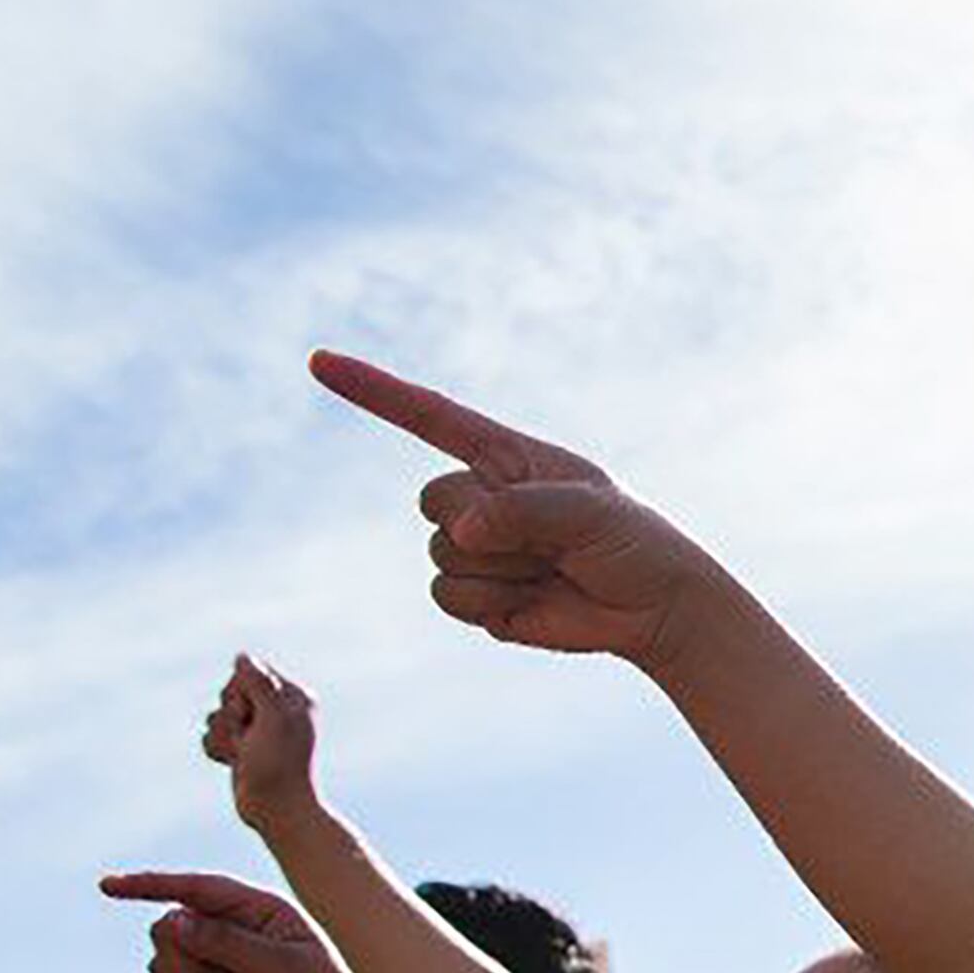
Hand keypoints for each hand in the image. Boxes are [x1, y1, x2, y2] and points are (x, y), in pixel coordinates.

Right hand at [95, 870, 381, 972]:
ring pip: (162, 959)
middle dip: (189, 964)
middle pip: (167, 929)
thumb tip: (171, 919)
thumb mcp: (278, 968)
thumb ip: (225, 943)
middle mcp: (231, 923)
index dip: (149, 885)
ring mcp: (214, 950)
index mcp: (258, 907)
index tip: (108, 887)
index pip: (194, 888)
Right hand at [204, 654, 323, 833]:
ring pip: (216, 716)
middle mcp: (277, 711)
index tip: (257, 716)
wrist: (276, 809)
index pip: (248, 673)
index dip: (242, 693)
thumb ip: (259, 684)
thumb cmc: (280, 764)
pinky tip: (234, 763)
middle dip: (231, 716)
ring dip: (224, 736)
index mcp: (293, 697)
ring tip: (244, 755)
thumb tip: (243, 657)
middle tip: (252, 739)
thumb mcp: (273, 717)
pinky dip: (217, 749)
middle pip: (229, 693)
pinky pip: (211, 736)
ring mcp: (257, 730)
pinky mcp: (241, 748)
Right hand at [307, 352, 731, 673]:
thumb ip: (524, 510)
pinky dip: (494, 603)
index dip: (373, 390)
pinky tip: (537, 600)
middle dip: (489, 523)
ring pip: (442, 552)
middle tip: (553, 541)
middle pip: (434, 499)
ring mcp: (476, 548)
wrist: (654, 610)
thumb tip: (465, 532)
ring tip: (553, 570)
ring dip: (502, 569)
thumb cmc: (632, 544)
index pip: (430, 416)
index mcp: (507, 458)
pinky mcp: (477, 597)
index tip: (319, 363)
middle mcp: (483, 497)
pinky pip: (450, 597)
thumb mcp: (591, 510)